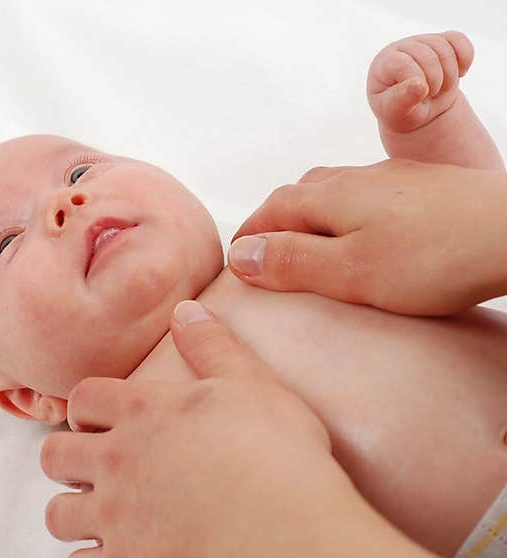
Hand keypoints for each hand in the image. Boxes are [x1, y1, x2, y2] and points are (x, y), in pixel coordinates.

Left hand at [41, 300, 344, 557]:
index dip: (87, 409)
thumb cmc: (276, 452)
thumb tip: (186, 308)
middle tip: (96, 469)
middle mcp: (115, 457)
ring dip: (73, 513)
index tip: (100, 420)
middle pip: (55, 455)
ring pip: (58, 514)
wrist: (285, 527)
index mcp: (141, 409)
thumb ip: (212, 344)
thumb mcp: (250, 383)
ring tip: (100, 517)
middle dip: (68, 459)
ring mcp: (114, 513)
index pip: (83, 397)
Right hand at [229, 159, 506, 315]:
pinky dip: (348, 214)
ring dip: (311, 213)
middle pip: (300, 192)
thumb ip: (290, 263)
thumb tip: (238, 256)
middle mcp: (358, 177)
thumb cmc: (432, 257)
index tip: (233, 262)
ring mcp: (395, 179)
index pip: (271, 210)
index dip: (248, 236)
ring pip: (336, 190)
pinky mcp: (427, 188)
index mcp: (330, 196)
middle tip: (264, 251)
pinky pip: (369, 197)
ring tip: (308, 241)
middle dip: (275, 219)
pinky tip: (366, 234)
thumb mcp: (348, 272)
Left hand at [367, 31, 472, 133]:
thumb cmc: (400, 110)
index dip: (417, 83)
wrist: (417, 107)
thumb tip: (419, 85)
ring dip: (450, 76)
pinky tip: (460, 73)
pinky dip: (465, 59)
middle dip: (435, 83)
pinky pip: (459, 40)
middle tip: (429, 96)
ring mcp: (423, 41)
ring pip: (446, 49)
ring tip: (439, 89)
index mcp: (384, 62)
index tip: (417, 97)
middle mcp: (401, 47)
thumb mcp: (395, 112)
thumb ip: (401, 100)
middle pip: (429, 57)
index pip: (403, 64)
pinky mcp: (444, 40)